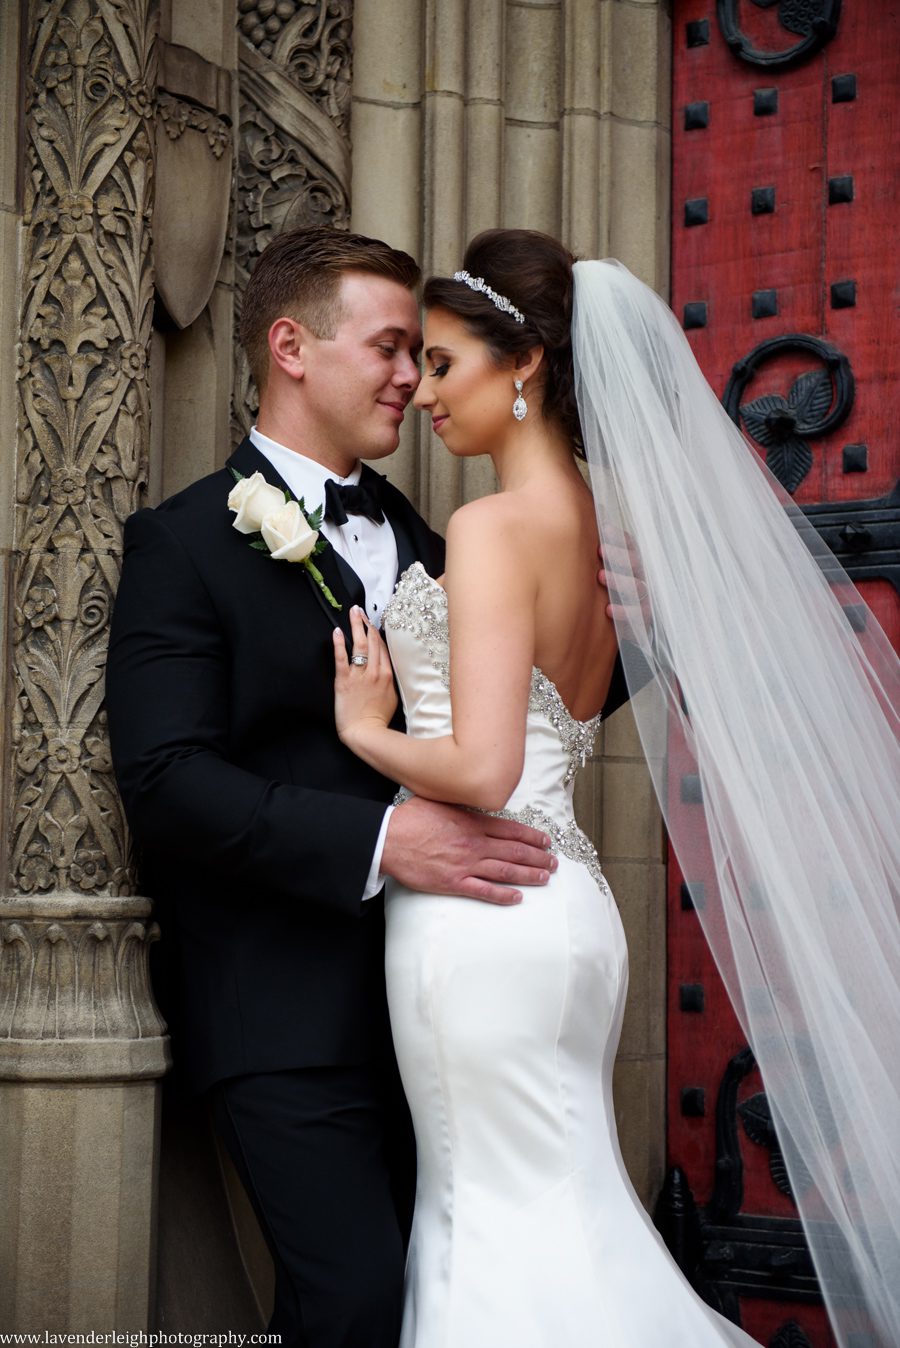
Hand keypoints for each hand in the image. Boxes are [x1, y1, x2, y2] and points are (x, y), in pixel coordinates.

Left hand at [333, 606, 397, 745]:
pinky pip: (341, 658)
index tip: (373, 622)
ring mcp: (359, 675)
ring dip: (356, 626)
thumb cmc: (378, 718)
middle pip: (372, 642)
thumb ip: (391, 680)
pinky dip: (339, 643)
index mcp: (387, 675)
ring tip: (352, 613)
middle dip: (367, 623)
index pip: (383, 647)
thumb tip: (388, 669)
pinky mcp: (344, 680)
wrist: (365, 732)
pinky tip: (337, 631)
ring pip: (359, 645)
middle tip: (360, 611)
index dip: (377, 632)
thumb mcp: (393, 697)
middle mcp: (375, 671)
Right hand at [381, 795, 557, 905]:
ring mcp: (466, 864)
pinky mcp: (454, 883)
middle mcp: (475, 843)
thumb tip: (474, 801)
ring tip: (545, 878)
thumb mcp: (440, 802)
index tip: (545, 841)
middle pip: (515, 851)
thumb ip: (462, 806)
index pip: (511, 830)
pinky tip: (518, 898)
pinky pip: (484, 891)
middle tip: (554, 862)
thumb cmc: (411, 818)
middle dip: (538, 857)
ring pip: (506, 871)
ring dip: (529, 875)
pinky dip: (503, 896)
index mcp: (473, 823)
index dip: (532, 837)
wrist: (389, 839)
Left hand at [598, 525, 650, 627]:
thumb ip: (593, 563)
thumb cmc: (604, 600)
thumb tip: (572, 539)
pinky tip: (608, 609)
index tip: (605, 529)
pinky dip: (624, 611)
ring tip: (600, 576)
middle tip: (600, 551)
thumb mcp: (599, 579)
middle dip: (618, 555)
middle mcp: (639, 579)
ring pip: (637, 586)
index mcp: (630, 567)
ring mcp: (644, 598)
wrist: (618, 632)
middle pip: (634, 563)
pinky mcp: (644, 618)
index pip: (630, 547)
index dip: (620, 537)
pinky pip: (639, 613)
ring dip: (619, 580)